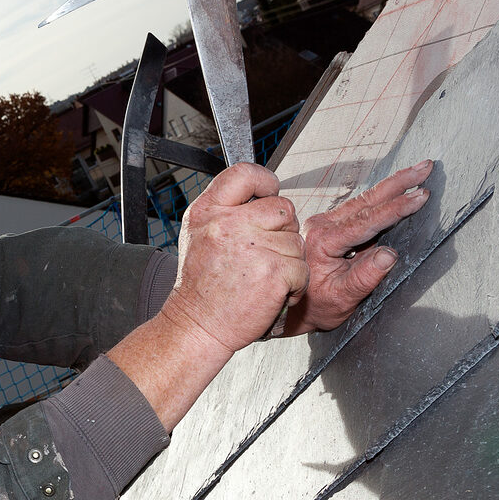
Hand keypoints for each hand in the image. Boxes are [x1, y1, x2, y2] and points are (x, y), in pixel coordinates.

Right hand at [161, 163, 307, 353]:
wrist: (197, 325)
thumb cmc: (201, 286)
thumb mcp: (198, 235)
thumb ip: (225, 211)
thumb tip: (263, 195)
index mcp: (208, 211)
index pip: (244, 174)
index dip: (265, 182)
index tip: (270, 195)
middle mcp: (228, 224)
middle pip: (282, 209)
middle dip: (282, 231)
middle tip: (264, 254)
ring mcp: (252, 247)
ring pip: (296, 242)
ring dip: (288, 262)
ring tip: (263, 277)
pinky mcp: (273, 272)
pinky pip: (302, 269)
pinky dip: (294, 285)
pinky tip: (273, 292)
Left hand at [279, 159, 433, 336]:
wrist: (293, 308)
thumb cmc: (316, 306)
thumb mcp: (342, 298)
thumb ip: (365, 277)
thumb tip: (391, 254)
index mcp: (323, 241)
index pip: (367, 220)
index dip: (397, 207)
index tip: (421, 196)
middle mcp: (321, 225)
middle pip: (366, 200)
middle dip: (398, 182)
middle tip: (425, 167)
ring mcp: (324, 222)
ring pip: (363, 200)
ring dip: (392, 185)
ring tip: (417, 172)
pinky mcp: (330, 225)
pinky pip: (359, 207)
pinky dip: (381, 196)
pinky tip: (398, 188)